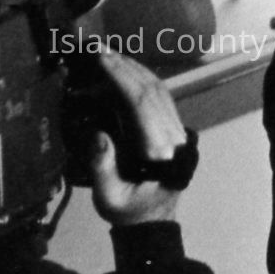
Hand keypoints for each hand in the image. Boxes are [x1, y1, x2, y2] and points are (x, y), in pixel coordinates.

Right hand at [88, 51, 189, 225]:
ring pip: (159, 90)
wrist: (151, 224)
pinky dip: (142, 79)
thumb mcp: (110, 198)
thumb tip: (98, 135)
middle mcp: (173, 136)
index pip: (143, 104)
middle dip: (125, 67)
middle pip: (153, 90)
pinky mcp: (172, 130)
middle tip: (98, 49)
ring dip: (134, 69)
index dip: (122, 78)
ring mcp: (176, 131)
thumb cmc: (128, 212)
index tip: (102, 59)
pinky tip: (124, 70)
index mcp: (160, 152)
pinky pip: (160, 97)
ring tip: (108, 54)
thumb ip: (103, 167)